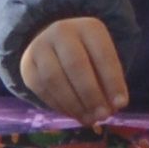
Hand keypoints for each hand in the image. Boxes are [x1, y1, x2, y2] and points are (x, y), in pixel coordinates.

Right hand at [15, 13, 134, 121]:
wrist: (54, 43)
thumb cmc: (88, 55)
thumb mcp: (102, 59)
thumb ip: (109, 80)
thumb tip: (113, 107)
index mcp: (88, 27)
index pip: (102, 54)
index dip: (113, 81)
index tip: (121, 104)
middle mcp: (61, 32)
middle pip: (76, 65)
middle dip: (91, 94)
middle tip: (103, 115)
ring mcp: (40, 47)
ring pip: (54, 78)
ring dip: (74, 104)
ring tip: (89, 120)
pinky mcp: (27, 65)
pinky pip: (42, 89)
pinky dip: (59, 106)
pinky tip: (74, 114)